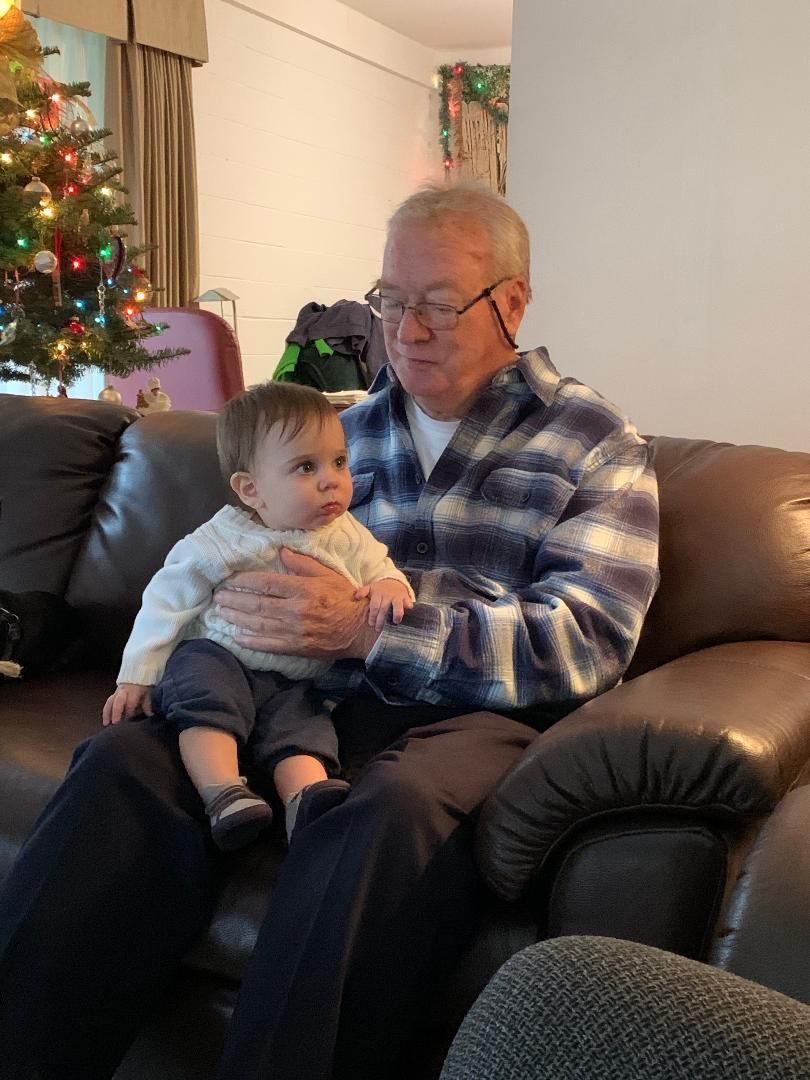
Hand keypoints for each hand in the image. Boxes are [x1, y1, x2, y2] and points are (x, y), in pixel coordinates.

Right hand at [102, 683, 153, 725]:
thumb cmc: (142, 685)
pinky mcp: (113, 695)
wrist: (136, 673)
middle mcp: (123, 691)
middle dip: (116, 712)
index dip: (129, 712)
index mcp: (133, 691)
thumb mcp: (147, 693)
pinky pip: (108, 703)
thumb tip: (151, 715)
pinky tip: (105, 721)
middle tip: (115, 723)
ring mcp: (117, 692)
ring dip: (107, 713)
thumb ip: (147, 705)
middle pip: (117, 701)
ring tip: (106, 724)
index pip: (130, 702)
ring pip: (110, 702)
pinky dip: (106, 712)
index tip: (130, 720)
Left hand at [215, 549, 377, 660]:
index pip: (266, 584)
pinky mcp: (298, 647)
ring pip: (259, 624)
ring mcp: (295, 631)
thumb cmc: (346, 598)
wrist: (362, 629)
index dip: (244, 581)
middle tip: (218, 597)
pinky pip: (269, 645)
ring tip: (221, 613)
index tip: (229, 579)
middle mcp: (296, 610)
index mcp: (302, 589)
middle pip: (257, 605)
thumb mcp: (327, 574)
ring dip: (237, 619)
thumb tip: (281, 550)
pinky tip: (238, 637)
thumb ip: (303, 563)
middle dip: (234, 600)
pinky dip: (252, 641)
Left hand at [355, 579, 413, 631]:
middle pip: (384, 608)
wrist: (395, 581)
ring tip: (396, 622)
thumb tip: (356, 597)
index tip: (371, 624)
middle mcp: (388, 595)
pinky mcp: (406, 597)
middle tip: (378, 628)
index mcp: (378, 593)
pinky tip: (408, 613)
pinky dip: (409, 607)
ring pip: (397, 605)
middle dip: (381, 619)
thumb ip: (363, 592)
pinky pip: (408, 602)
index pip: (374, 606)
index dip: (373, 615)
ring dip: (397, 614)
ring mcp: (397, 596)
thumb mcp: (371, 588)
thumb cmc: (380, 589)